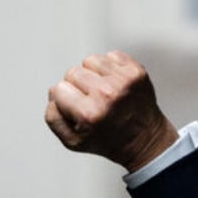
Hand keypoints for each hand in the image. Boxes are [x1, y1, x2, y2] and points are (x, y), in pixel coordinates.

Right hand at [45, 51, 178, 172]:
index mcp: (89, 113)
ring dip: (92, 74)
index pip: (58, 88)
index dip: (64, 99)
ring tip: (101, 91)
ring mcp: (123, 80)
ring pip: (90, 61)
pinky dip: (109, 68)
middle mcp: (106, 94)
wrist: (143, 139)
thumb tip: (54, 94)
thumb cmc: (108, 141)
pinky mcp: (135, 71)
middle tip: (89, 101)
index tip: (76, 108)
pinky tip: (113, 84)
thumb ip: (53, 118)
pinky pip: (110, 56)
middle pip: (72, 72)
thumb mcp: (72, 141)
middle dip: (77, 86)